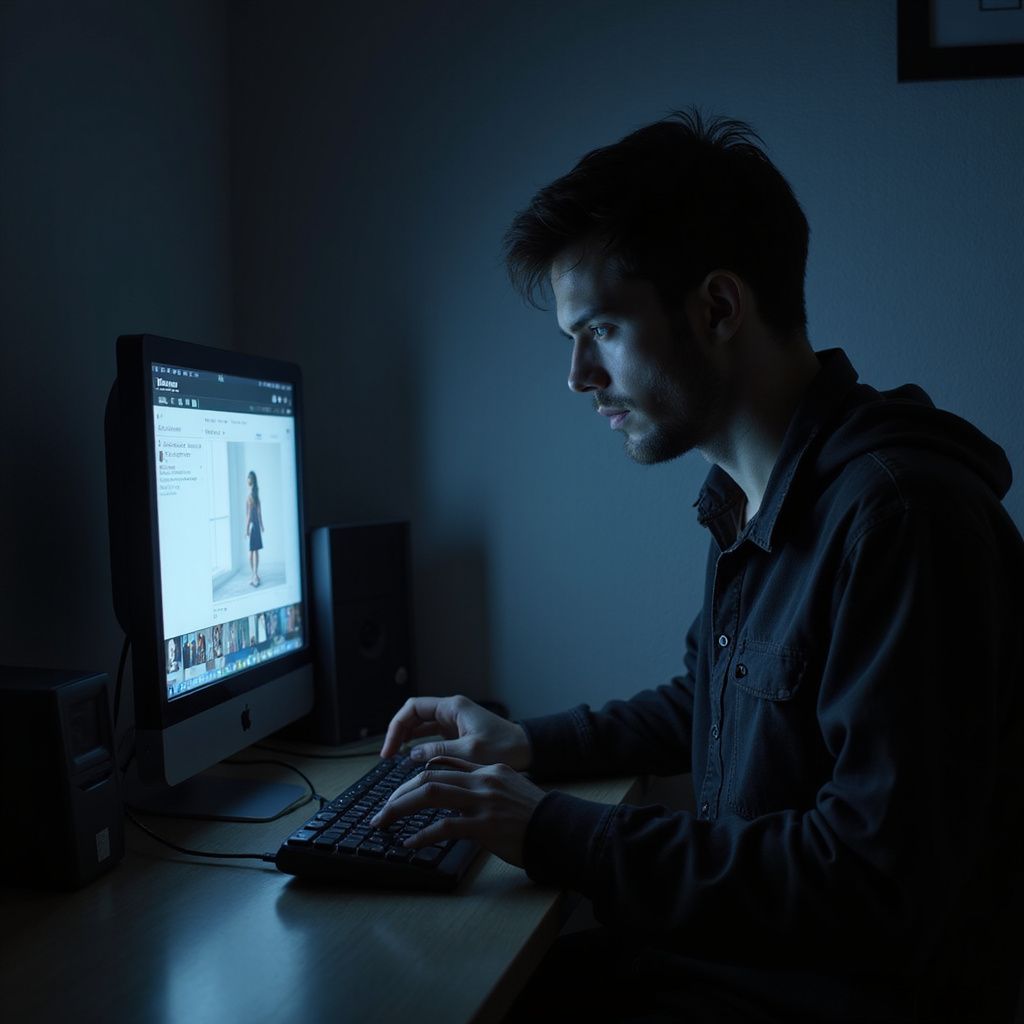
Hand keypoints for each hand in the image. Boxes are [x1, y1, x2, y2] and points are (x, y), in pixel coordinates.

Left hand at [369, 755, 544, 867]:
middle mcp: (482, 780)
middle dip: (398, 793)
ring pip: (431, 794)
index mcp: (487, 769)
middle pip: (429, 776)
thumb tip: (455, 793)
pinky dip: (423, 835)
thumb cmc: (534, 815)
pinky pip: (445, 827)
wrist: (561, 828)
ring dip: (400, 807)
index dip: (415, 777)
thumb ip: (482, 786)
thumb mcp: (508, 789)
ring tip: (384, 821)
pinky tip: (410, 843)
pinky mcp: (485, 826)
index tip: (398, 791)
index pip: (443, 764)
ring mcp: (483, 801)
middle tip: (381, 810)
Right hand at [380, 695, 530, 769]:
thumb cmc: (504, 748)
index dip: (397, 726)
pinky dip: (420, 745)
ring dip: (407, 740)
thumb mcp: (469, 752)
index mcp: (453, 707)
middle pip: (414, 716)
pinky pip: (432, 736)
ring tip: (395, 759)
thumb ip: (438, 752)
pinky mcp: (459, 734)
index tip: (389, 748)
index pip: (413, 708)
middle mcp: (452, 711)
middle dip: (398, 733)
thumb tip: (411, 755)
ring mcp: (455, 722)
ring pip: (422, 726)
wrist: (528, 750)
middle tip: (387, 755)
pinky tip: (414, 759)